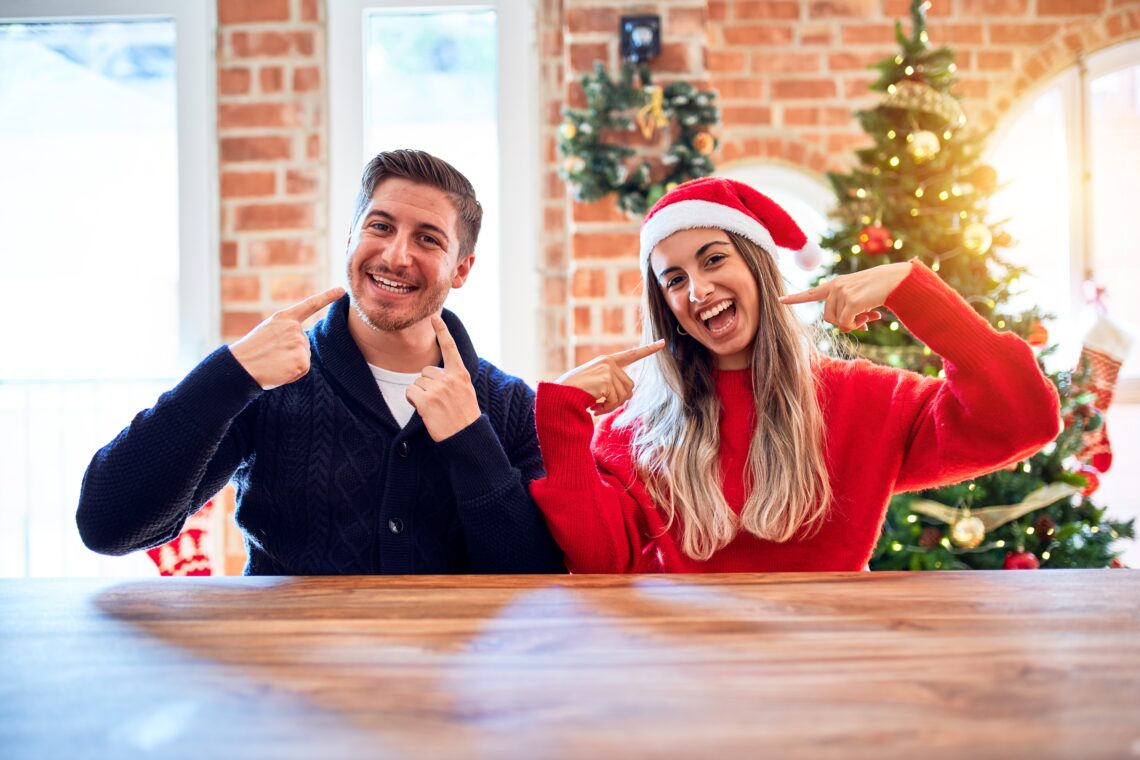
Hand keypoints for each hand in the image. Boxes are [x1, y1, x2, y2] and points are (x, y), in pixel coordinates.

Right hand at [229, 287, 343, 388]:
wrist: (240, 366)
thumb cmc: (251, 351)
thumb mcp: (268, 331)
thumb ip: (287, 331)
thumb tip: (301, 343)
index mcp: (284, 318)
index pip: (310, 305)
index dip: (327, 297)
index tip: (342, 290)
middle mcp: (295, 328)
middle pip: (304, 343)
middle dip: (290, 352)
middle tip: (271, 355)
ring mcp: (299, 344)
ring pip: (304, 356)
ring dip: (291, 363)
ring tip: (273, 362)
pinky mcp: (302, 361)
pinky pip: (303, 369)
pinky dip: (292, 373)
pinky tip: (279, 370)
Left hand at [406, 315, 481, 441]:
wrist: (467, 437)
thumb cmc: (464, 416)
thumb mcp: (466, 391)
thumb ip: (453, 378)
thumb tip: (432, 371)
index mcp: (462, 374)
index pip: (450, 348)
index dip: (442, 331)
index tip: (434, 316)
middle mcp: (451, 379)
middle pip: (426, 370)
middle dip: (427, 385)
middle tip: (439, 402)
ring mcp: (439, 390)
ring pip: (417, 382)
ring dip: (420, 394)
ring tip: (435, 408)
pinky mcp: (427, 401)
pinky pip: (410, 392)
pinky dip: (414, 401)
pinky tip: (425, 411)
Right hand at [556, 340, 665, 413]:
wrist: (559, 395)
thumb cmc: (575, 392)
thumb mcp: (596, 384)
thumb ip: (612, 384)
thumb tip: (629, 394)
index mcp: (607, 361)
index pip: (631, 355)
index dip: (648, 349)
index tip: (663, 343)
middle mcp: (608, 362)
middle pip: (630, 386)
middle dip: (618, 400)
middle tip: (601, 406)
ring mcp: (607, 369)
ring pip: (624, 395)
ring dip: (611, 406)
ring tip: (596, 406)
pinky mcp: (606, 379)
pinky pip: (616, 400)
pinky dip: (606, 408)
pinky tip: (593, 407)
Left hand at [779, 261, 912, 331]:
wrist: (896, 280)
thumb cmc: (879, 290)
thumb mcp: (859, 298)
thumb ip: (847, 309)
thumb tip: (845, 327)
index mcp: (835, 285)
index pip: (811, 293)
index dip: (795, 298)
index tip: (779, 300)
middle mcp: (835, 287)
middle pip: (828, 318)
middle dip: (844, 324)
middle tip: (864, 322)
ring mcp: (842, 292)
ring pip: (837, 322)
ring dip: (854, 324)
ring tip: (869, 316)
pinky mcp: (851, 300)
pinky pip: (847, 324)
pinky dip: (858, 325)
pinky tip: (872, 316)